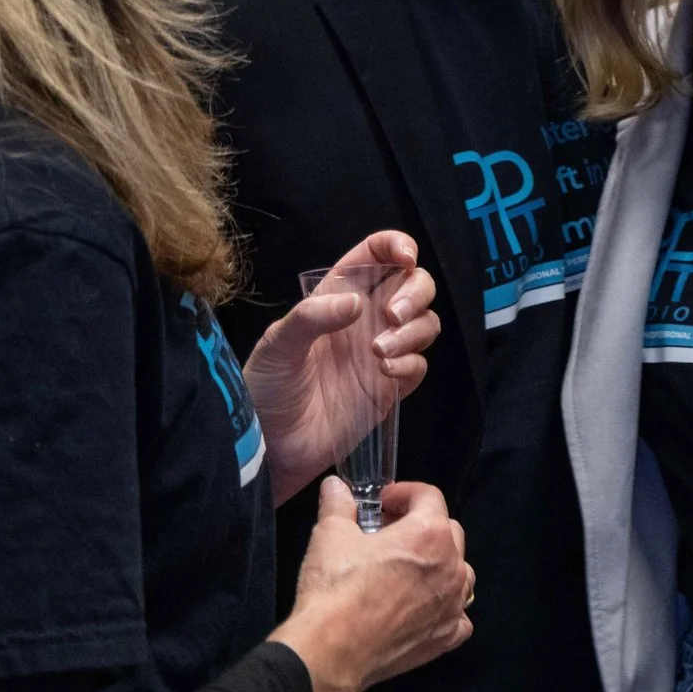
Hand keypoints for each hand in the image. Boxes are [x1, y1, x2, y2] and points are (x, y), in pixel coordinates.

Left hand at [245, 231, 438, 502]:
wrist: (270, 445)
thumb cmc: (267, 386)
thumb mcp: (277, 345)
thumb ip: (312, 318)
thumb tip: (356, 303)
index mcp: (337, 295)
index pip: (376, 254)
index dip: (397, 246)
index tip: (406, 258)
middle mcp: (365, 318)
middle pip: (415, 284)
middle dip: (416, 292)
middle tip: (392, 315)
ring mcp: (382, 352)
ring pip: (426, 323)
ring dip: (414, 330)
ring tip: (379, 353)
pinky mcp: (391, 386)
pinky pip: (420, 364)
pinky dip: (410, 363)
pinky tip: (384, 374)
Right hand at [271, 478, 472, 691]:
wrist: (333, 650)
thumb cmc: (335, 587)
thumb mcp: (330, 535)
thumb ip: (339, 505)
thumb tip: (335, 486)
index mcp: (429, 533)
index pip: (429, 497)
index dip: (404, 493)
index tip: (383, 503)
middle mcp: (451, 566)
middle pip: (449, 532)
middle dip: (422, 526)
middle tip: (389, 534)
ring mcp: (453, 604)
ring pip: (460, 572)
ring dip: (440, 565)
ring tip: (408, 570)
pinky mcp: (446, 636)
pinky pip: (458, 616)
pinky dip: (444, 608)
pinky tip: (421, 609)